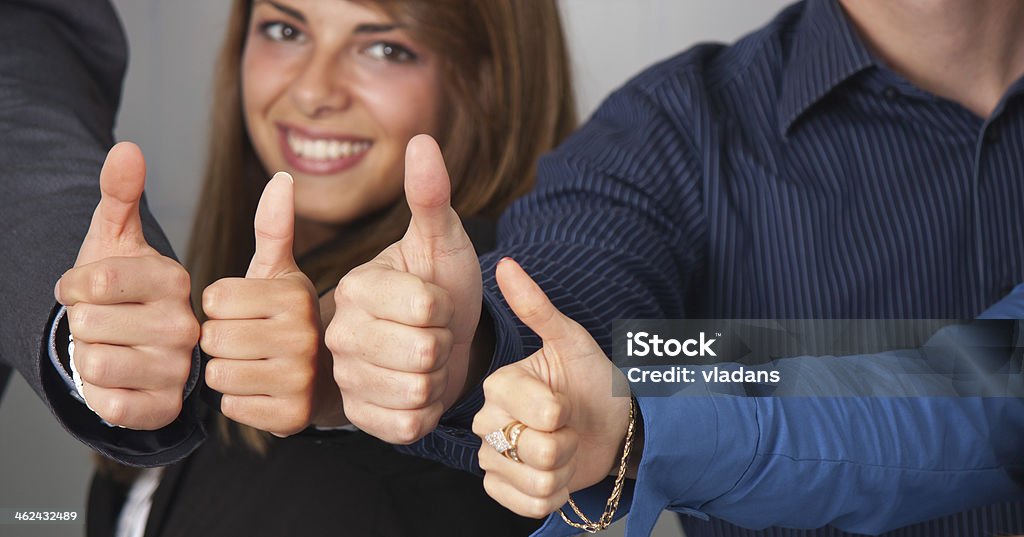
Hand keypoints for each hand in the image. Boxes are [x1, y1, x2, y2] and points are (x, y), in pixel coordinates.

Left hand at [54, 142, 198, 429]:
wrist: (132, 347)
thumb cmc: (120, 290)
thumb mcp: (114, 239)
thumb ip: (120, 194)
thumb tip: (127, 148)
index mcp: (175, 280)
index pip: (96, 281)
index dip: (73, 286)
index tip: (83, 290)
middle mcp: (186, 324)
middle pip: (89, 323)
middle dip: (81, 324)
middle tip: (105, 323)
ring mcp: (179, 368)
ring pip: (95, 363)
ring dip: (87, 358)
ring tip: (111, 349)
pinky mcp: (165, 407)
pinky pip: (109, 403)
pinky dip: (99, 394)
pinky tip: (117, 381)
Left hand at [201, 172, 342, 435]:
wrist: (328, 375)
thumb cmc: (290, 317)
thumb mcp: (282, 272)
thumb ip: (273, 227)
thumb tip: (281, 176)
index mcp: (295, 296)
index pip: (215, 297)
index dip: (219, 304)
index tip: (244, 309)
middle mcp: (303, 337)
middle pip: (213, 337)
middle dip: (219, 339)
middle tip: (246, 339)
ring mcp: (300, 379)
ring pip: (218, 373)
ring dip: (224, 370)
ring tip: (251, 362)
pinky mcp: (291, 417)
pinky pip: (231, 406)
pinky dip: (236, 399)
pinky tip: (258, 388)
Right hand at [326, 135, 481, 443]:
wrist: (441, 339)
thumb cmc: (441, 286)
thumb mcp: (442, 241)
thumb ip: (430, 196)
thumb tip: (422, 140)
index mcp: (356, 286)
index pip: (424, 304)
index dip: (445, 306)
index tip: (434, 300)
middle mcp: (338, 333)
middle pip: (422, 350)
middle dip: (443, 343)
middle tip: (433, 333)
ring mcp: (346, 378)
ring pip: (416, 390)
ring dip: (436, 379)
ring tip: (426, 361)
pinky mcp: (359, 418)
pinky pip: (406, 424)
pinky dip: (425, 412)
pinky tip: (417, 390)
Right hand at [471, 258, 630, 518]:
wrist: (610, 425)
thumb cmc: (591, 380)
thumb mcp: (570, 340)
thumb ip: (536, 306)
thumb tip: (506, 264)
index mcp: (498, 385)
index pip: (529, 410)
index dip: (558, 412)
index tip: (567, 401)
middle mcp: (487, 422)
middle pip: (528, 448)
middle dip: (564, 442)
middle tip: (569, 427)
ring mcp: (493, 458)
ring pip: (532, 479)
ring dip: (564, 470)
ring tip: (567, 450)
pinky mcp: (503, 490)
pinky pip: (526, 504)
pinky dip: (554, 495)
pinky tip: (560, 476)